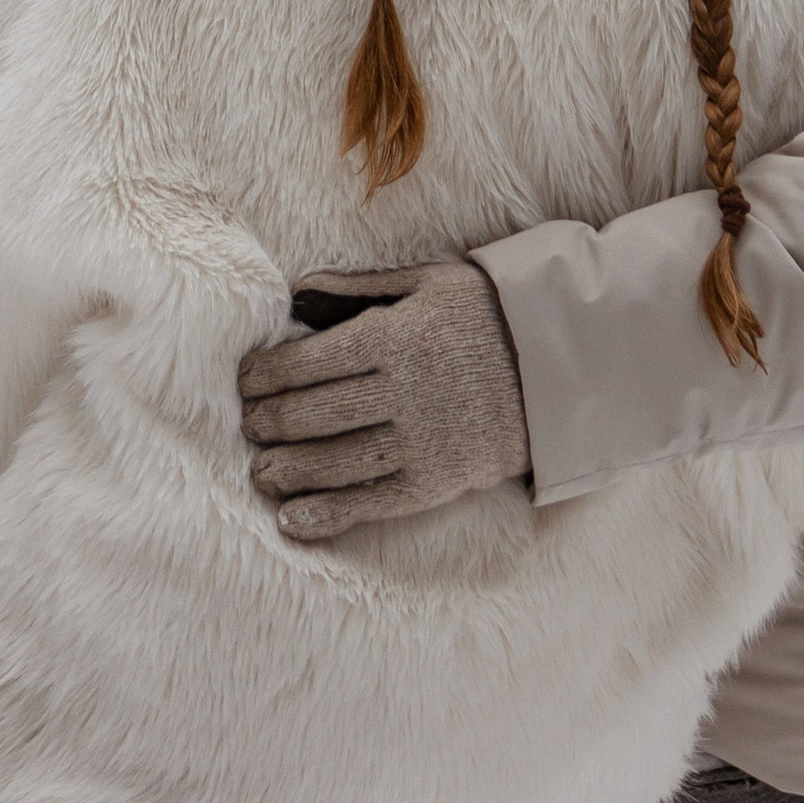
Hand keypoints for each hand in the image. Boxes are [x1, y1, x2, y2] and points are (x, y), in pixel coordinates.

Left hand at [237, 257, 530, 539]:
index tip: (245, 380)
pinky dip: (327, 515)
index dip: (266, 374)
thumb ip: (358, 288)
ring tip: (260, 471)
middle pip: (314, 414)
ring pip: (334, 462)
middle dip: (269, 422)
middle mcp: (404, 391)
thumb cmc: (484, 313)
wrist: (557, 364)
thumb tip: (296, 292)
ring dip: (287, 471)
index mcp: (396, 335)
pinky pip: (370, 503)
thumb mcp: (426, 282)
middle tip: (247, 424)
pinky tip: (292, 520)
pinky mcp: (435, 482)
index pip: (309, 362)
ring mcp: (420, 441)